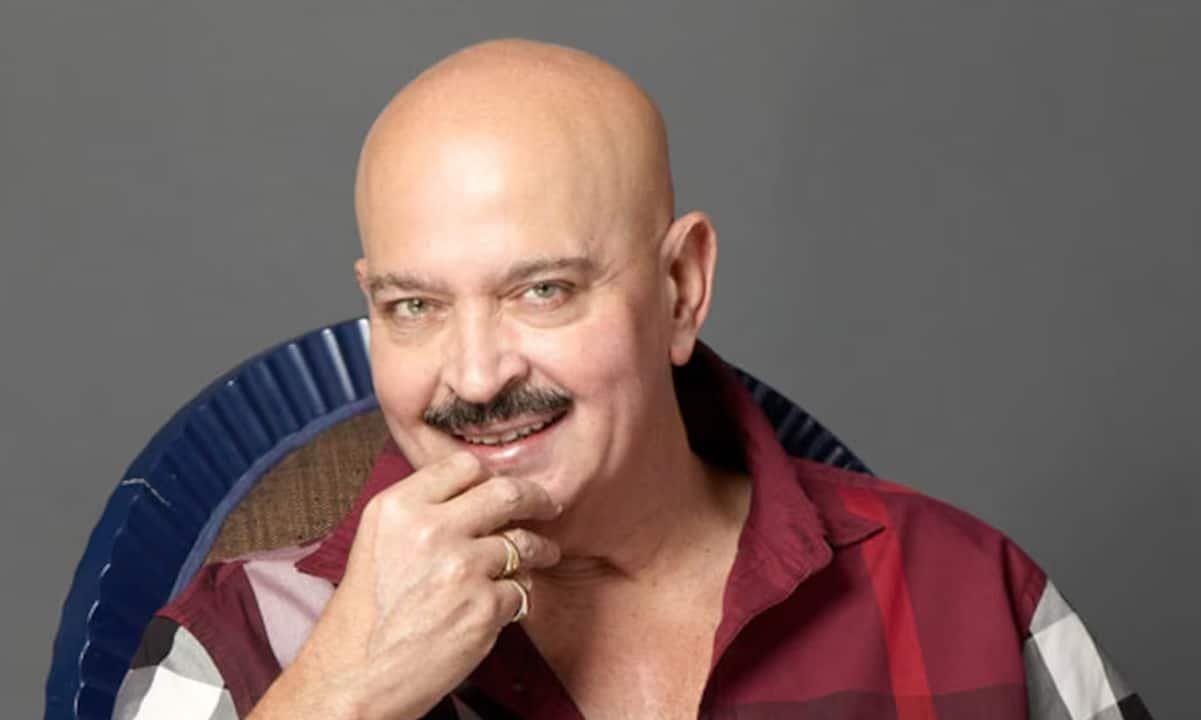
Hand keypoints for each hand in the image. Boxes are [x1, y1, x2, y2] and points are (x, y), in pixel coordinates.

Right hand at [249, 451, 561, 719]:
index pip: (465, 467)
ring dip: (539, 549)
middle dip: (536, 498)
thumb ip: (421, 512)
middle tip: (547, 505)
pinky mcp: (484, 606)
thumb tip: (475, 494)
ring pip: (523, 543)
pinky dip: (519, 596)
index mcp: (399, 507)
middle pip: (506, 493)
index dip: (492, 477)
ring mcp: (461, 567)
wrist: (357, 677)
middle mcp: (430, 529)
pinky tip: (507, 602)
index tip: (504, 486)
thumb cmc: (365, 616)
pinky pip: (522, 589)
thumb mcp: (378, 540)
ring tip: (543, 554)